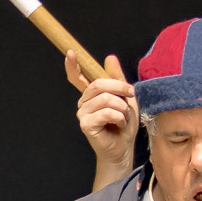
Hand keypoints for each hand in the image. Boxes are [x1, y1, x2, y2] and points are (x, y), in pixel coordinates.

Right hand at [69, 51, 138, 184]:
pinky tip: (120, 124)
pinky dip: (119, 117)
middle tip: (131, 95)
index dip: (72, 65)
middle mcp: (84, 101)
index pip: (77, 77)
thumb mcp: (125, 97)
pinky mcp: (85, 124)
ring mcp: (83, 113)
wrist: (123, 148)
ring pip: (105, 98)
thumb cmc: (123, 124)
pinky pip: (105, 112)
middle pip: (99, 84)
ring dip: (122, 108)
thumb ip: (117, 78)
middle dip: (120, 88)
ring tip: (124, 118)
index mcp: (91, 94)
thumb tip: (110, 57)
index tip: (71, 52)